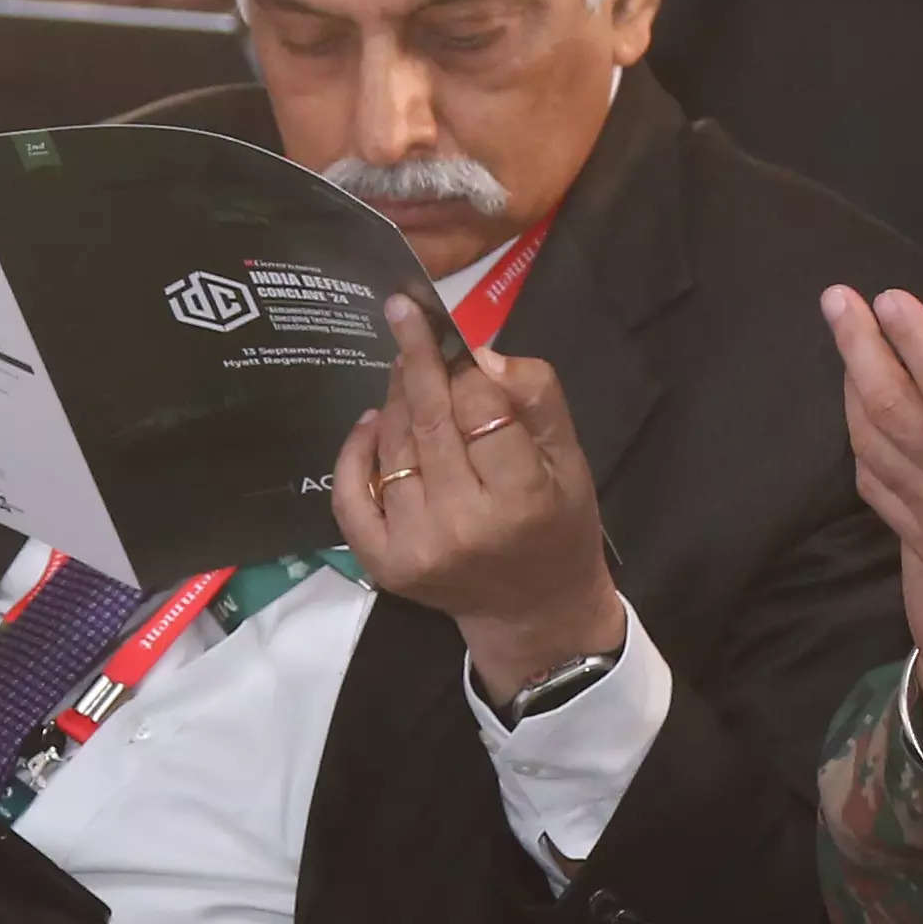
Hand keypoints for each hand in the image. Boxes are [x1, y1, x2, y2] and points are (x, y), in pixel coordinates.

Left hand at [326, 293, 622, 695]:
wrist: (533, 611)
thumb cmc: (559, 524)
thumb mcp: (571, 459)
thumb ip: (536, 398)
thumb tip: (480, 353)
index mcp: (520, 499)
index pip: (478, 406)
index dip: (467, 369)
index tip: (460, 342)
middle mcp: (461, 525)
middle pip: (428, 420)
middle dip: (416, 359)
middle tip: (404, 312)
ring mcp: (414, 547)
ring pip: (392, 446)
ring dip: (394, 399)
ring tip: (405, 371)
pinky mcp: (382, 564)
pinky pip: (351, 492)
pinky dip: (355, 450)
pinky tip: (372, 421)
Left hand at [827, 266, 922, 641]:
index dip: (913, 336)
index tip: (888, 298)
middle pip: (893, 407)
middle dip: (858, 346)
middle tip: (836, 300)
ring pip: (875, 447)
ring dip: (853, 391)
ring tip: (847, 348)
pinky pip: (880, 490)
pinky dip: (864, 446)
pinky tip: (862, 415)